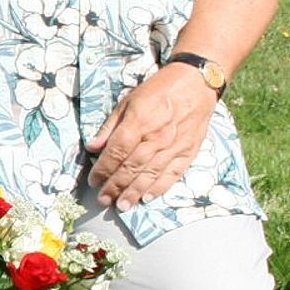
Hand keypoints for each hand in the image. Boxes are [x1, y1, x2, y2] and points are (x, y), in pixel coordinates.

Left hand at [84, 65, 218, 208]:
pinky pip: (172, 173)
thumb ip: (110, 126)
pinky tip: (148, 198)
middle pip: (132, 167)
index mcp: (139, 122)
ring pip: (151, 174)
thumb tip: (92, 146)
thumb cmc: (158, 90)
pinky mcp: (188, 151)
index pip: (117, 151)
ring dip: (134, 192)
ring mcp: (174, 145)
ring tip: (122, 206)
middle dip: (116, 186)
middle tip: (104, 200)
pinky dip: (160, 187)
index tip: (93, 181)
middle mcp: (157, 137)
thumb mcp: (128, 101)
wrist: (196, 83)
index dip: (103, 168)